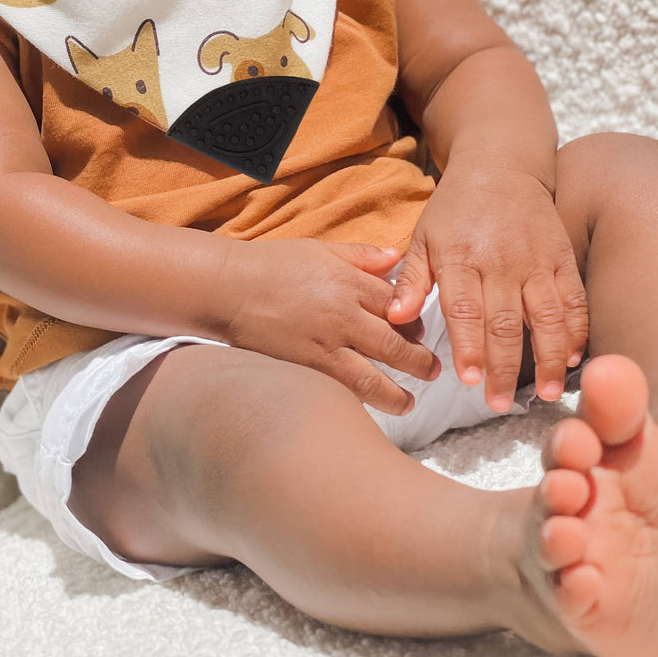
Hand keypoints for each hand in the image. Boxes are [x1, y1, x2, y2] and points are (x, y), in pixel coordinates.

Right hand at [221, 238, 440, 415]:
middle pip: (396, 344)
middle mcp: (343, 316)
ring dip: (398, 394)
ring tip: (409, 402)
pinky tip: (371, 407)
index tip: (421, 330)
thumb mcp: (319, 249)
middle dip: (420, 361)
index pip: (399, 305)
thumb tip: (396, 257)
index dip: (416, 320)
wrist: (226, 288)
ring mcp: (324, 346)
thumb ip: (360, 255)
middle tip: (432, 371)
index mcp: (349, 282)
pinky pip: (342, 389)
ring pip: (374, 378)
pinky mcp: (305, 368)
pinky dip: (362, 400)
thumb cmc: (271, 264)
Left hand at [386, 163, 588, 410]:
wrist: (501, 165)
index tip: (467, 380)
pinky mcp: (562, 258)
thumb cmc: (455, 208)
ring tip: (545, 392)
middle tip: (497, 403)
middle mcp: (501, 261)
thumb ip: (410, 279)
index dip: (468, 347)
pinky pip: (574, 299)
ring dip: (549, 357)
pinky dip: (576, 330)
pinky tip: (574, 358)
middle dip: (502, 366)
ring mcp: (536, 261)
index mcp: (461, 257)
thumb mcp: (423, 236)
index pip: (464, 309)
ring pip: (547, 316)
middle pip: (505, 322)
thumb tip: (394, 318)